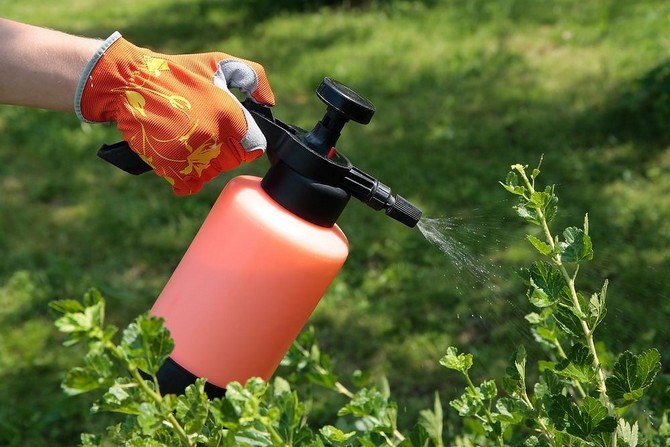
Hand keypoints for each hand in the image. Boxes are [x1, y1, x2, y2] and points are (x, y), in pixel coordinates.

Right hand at [76, 33, 274, 194]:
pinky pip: (189, 185)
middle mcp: (213, 138)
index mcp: (229, 115)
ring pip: (211, 173)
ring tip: (188, 140)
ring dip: (204, 163)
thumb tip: (268, 103)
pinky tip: (179, 158)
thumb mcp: (220, 63)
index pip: (254, 146)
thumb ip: (254, 78)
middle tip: (204, 131)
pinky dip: (186, 177)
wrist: (129, 82)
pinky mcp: (170, 167)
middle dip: (224, 149)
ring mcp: (191, 155)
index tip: (231, 132)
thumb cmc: (176, 72)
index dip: (244, 139)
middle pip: (232, 161)